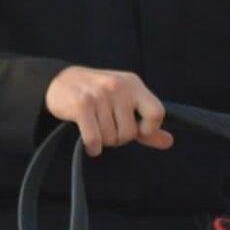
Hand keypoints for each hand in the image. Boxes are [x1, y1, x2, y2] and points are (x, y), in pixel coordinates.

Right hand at [44, 66, 173, 155]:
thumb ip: (147, 124)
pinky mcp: (82, 104)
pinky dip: (92, 147)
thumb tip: (168, 142)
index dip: (149, 128)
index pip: (157, 113)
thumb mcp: (125, 102)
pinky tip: (90, 143)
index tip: (137, 130)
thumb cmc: (98, 95)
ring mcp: (100, 94)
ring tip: (96, 128)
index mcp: (134, 84)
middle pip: (130, 132)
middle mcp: (119, 86)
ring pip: (111, 138)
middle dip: (119, 138)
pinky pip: (94, 139)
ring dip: (103, 141)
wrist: (60, 82)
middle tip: (109, 129)